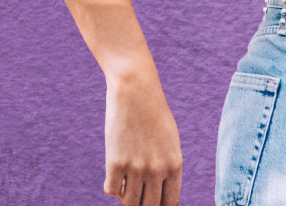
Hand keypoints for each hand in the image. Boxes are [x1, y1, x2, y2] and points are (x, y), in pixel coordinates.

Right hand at [102, 74, 181, 205]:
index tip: (151, 201)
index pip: (170, 204)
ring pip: (129, 203)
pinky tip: (113, 175)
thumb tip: (158, 193)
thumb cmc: (153, 113)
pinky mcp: (115, 162)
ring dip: (126, 197)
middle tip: (136, 195)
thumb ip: (167, 167)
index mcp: (174, 165)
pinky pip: (111, 190)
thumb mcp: (170, 141)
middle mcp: (157, 170)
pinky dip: (112, 187)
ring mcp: (136, 167)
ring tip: (124, 184)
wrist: (135, 90)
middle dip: (142, 205)